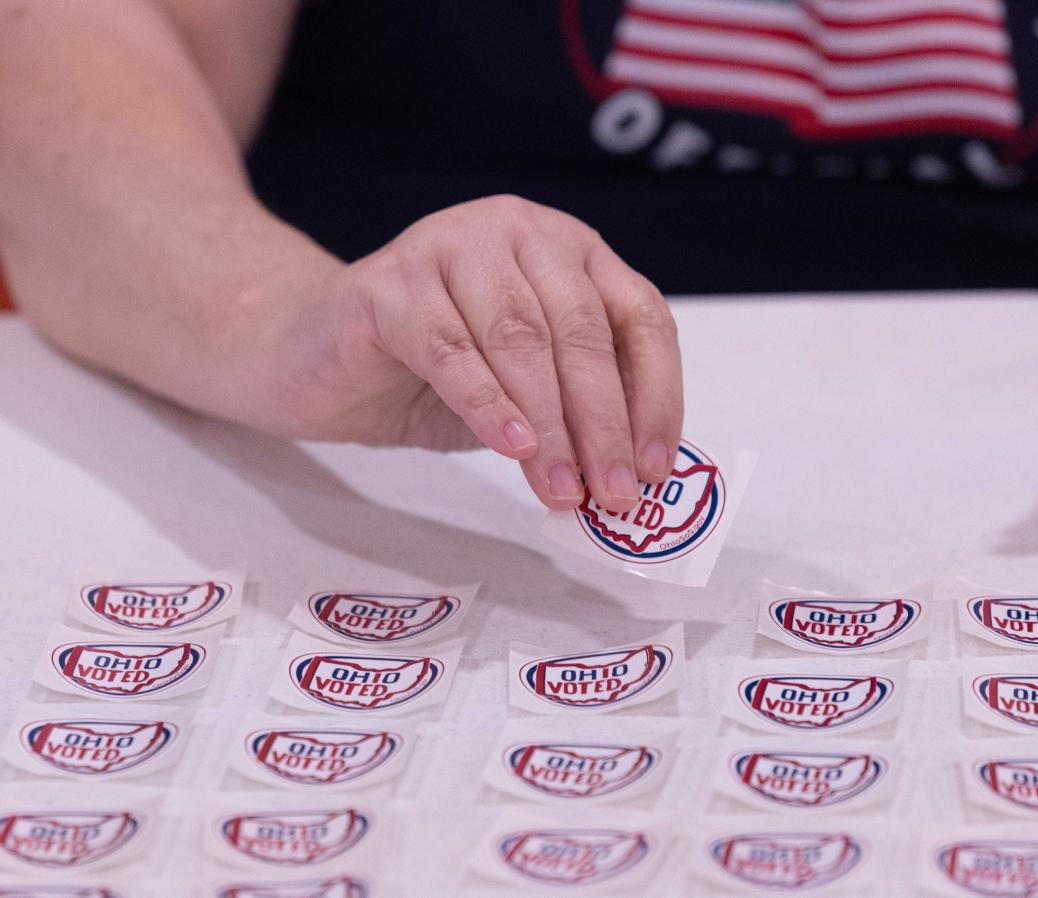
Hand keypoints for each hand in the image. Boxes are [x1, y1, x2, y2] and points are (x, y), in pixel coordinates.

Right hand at [260, 194, 682, 512]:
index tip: (657, 468)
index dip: (657, 395)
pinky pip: (450, 349)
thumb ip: (575, 412)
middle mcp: (516, 231)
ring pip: (521, 339)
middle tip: (615, 493)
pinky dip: (488, 403)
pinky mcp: (388, 283)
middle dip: (605, 423)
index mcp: (567, 250)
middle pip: (582, 331)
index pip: (638, 316)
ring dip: (552, 425)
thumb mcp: (525, 393)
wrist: (311, 358)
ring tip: (564, 490)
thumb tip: (632, 471)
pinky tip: (513, 449)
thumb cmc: (429, 375)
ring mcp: (449, 245)